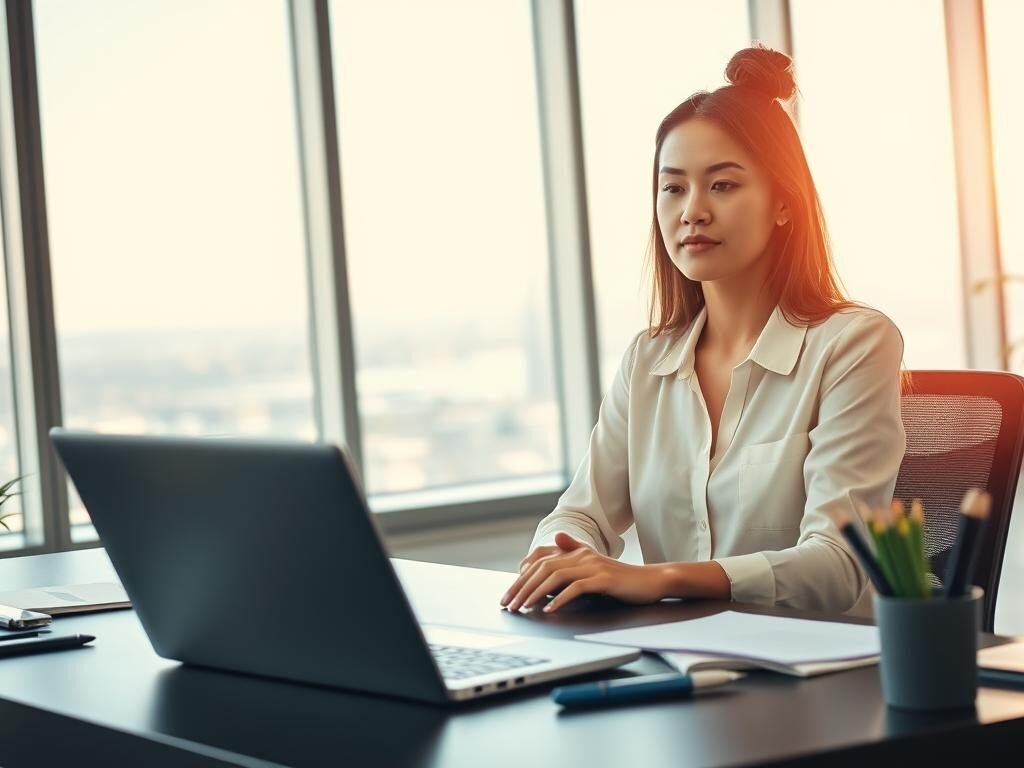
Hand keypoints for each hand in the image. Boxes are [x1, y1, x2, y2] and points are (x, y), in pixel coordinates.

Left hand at [500, 532, 670, 612]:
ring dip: (535, 594)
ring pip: (556, 577)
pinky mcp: (604, 580)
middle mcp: (582, 556)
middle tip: (508, 605)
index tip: (509, 595)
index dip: (522, 578)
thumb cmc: (621, 578)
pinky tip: (550, 609)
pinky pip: (577, 587)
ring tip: (523, 608)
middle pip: (543, 569)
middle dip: (522, 587)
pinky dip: (561, 598)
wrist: (652, 581)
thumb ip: (575, 551)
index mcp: (577, 553)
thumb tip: (556, 538)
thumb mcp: (594, 564)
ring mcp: (593, 566)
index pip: (541, 562)